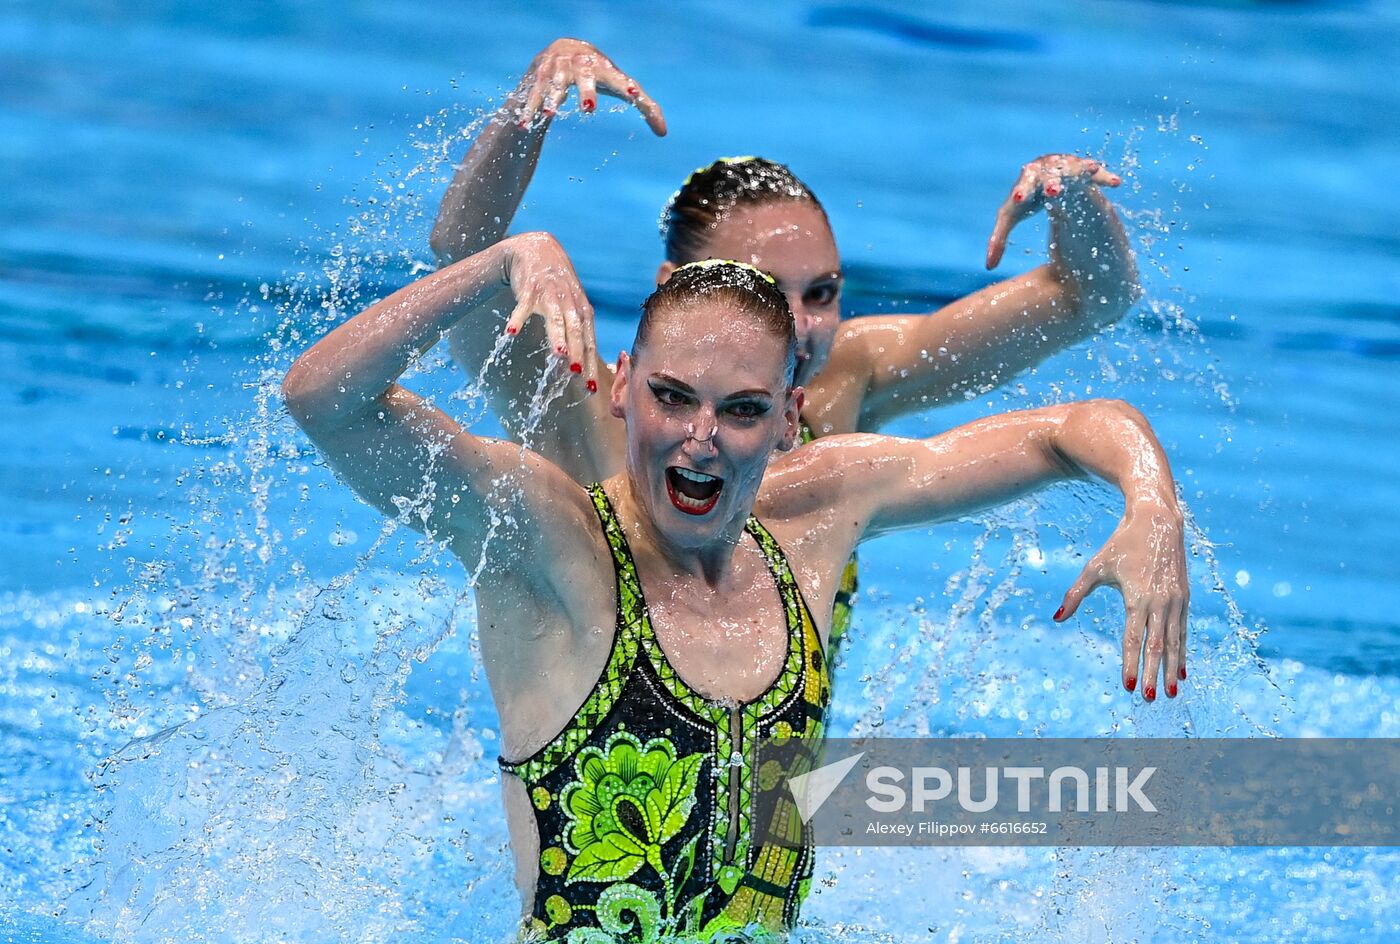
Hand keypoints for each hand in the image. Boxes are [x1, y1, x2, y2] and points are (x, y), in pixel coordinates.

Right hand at [500, 232, 598, 391]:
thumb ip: (580, 331)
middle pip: (576, 332)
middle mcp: (570, 303)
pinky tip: (512, 332)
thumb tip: (587, 363)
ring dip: (557, 336)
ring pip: (556, 318)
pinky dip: (518, 318)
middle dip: (577, 353)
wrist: (537, 249)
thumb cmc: (557, 286)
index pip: (590, 342)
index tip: (590, 388)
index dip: (590, 364)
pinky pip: (523, 305)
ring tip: (557, 355)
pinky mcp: (530, 288)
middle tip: (576, 374)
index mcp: (583, 311)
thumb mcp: (574, 306)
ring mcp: (550, 294)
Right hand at [513, 38, 665, 135]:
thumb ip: (643, 105)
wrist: (560, 49)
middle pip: (584, 77)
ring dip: (551, 99)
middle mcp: (579, 63)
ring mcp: (556, 68)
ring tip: (549, 115)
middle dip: (586, 91)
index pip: (617, 78)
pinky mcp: (537, 77)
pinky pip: (532, 95)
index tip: (632, 93)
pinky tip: (524, 125)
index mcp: (603, 67)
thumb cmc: (598, 73)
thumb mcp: (619, 85)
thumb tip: (664, 134)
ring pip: (553, 85)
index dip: (624, 85)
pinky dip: (528, 110)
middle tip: (589, 108)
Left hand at [985, 154, 1121, 268]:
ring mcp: (1066, 166)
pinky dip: (1104, 177)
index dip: (1021, 192)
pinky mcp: (1085, 169)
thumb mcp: (1011, 217)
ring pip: (1074, 170)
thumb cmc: (1026, 198)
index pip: (1022, 186)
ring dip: (1081, 172)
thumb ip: (999, 239)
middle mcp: (1046, 168)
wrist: (1046, 176)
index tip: (1018, 199)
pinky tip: (1115, 183)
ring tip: (1092, 171)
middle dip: (1051, 182)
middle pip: (1048, 176)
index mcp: (1026, 180)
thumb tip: (988, 267)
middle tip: (1053, 191)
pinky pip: (1096, 174)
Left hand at [1054, 500, 1189, 701]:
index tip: (1128, 686)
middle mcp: (1160, 601)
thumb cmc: (1121, 544)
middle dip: (1152, 674)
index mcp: (1137, 597)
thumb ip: (1075, 594)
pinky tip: (1180, 671)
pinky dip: (1182, 652)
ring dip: (1171, 669)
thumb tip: (1057, 618)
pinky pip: (1183, 630)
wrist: (1158, 520)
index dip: (1130, 663)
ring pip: (1175, 642)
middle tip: (1149, 698)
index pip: (1133, 638)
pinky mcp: (1185, 597)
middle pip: (1157, 645)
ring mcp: (1176, 600)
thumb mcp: (1095, 567)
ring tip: (1170, 693)